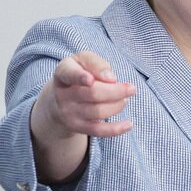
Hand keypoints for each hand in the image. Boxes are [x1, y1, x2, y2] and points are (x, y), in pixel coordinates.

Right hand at [30, 51, 135, 182]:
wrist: (58, 98)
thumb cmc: (79, 73)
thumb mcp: (83, 60)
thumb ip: (97, 64)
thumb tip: (111, 79)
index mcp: (63, 73)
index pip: (69, 74)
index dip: (79, 77)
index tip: (90, 80)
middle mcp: (62, 94)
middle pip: (93, 94)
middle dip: (117, 91)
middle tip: (132, 88)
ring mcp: (68, 112)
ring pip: (98, 111)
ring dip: (118, 105)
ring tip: (124, 99)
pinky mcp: (77, 126)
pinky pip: (98, 130)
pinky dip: (115, 129)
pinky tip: (129, 124)